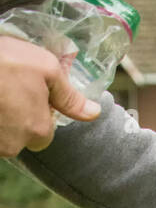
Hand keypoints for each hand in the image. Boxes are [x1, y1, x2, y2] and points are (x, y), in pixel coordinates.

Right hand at [0, 36, 100, 155]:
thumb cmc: (5, 62)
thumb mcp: (45, 69)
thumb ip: (70, 96)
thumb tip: (94, 113)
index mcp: (39, 131)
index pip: (45, 132)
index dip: (38, 111)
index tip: (27, 92)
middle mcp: (17, 145)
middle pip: (24, 136)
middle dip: (19, 118)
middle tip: (9, 91)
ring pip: (6, 135)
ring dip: (4, 119)